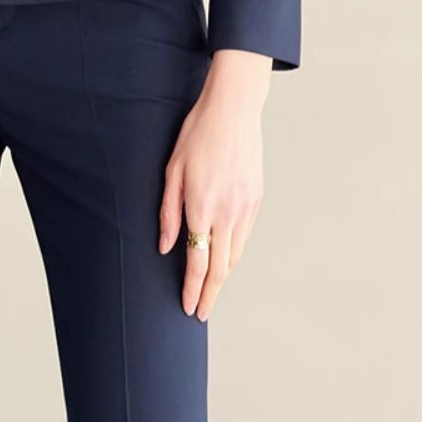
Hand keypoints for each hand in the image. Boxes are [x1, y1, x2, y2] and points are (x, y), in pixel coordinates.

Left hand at [157, 48, 269, 319]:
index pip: (198, 261)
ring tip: (210, 289)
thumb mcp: (172, 171)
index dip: (193, 289)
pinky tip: (224, 257)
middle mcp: (228, 213)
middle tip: (201, 312)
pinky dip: (234, 252)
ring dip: (223, 275)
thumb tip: (165, 247)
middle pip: (221, 267)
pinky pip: (245, 235)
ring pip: (235, 254)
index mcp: (202, 207)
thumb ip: (168, 213)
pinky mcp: (257, 199)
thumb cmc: (197, 135)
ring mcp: (246, 207)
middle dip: (210, 294)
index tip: (189, 308)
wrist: (233, 110)